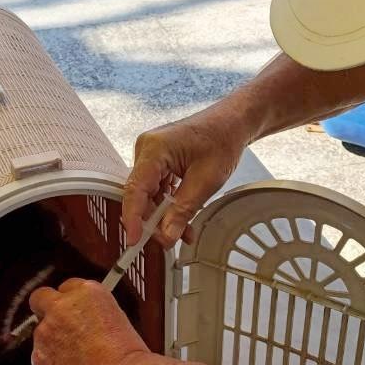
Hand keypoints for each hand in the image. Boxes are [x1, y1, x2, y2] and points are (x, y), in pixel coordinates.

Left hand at [30, 279, 150, 364]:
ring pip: (41, 335)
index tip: (74, 313)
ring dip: (52, 346)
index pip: (67, 287)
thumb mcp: (119, 321)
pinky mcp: (38, 360)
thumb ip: (92, 315)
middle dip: (48, 312)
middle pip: (42, 300)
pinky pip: (41, 363)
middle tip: (61, 331)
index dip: (70, 302)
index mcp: (86, 292)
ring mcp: (45, 334)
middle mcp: (61, 308)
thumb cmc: (129, 360)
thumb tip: (83, 323)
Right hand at [123, 109, 247, 247]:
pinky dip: (168, 205)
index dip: (133, 218)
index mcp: (154, 149)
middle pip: (140, 195)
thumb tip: (166, 235)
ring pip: (148, 195)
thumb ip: (183, 210)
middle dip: (154, 220)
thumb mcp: (206, 181)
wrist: (231, 123)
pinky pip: (157, 188)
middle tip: (169, 240)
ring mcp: (150, 155)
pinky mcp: (158, 161)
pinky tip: (181, 219)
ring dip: (164, 216)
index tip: (134, 240)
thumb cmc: (221, 140)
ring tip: (183, 233)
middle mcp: (146, 150)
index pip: (135, 189)